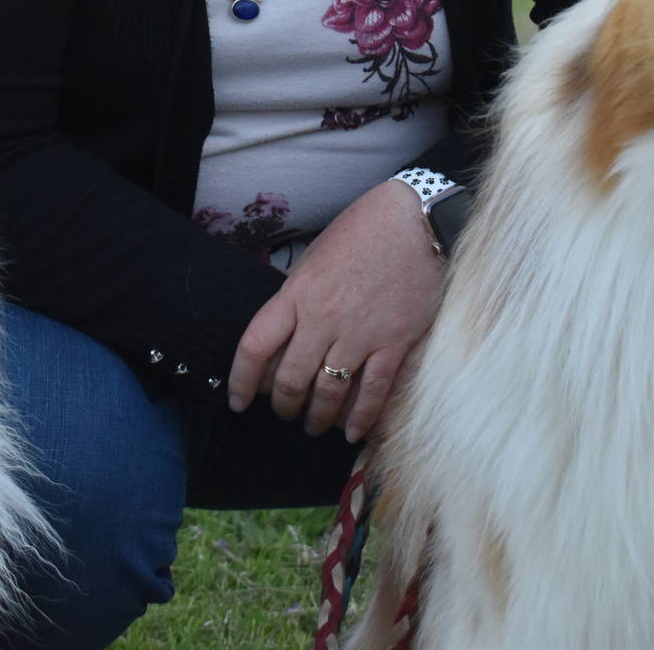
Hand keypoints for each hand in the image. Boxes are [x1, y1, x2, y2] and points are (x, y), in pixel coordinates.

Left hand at [225, 178, 442, 443]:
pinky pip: (373, 392)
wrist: (415, 222)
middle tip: (285, 414)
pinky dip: (361, 418)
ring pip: (329, 393)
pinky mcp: (394, 344)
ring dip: (318, 418)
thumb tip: (285, 332)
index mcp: (296, 294)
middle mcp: (323, 320)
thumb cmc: (363, 231)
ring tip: (315, 427)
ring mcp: (359, 335)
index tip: (238, 400)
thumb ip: (298, 296)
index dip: (241, 381)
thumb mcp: (316, 258)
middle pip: (291, 380)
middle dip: (284, 406)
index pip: (255, 347)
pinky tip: (353, 432)